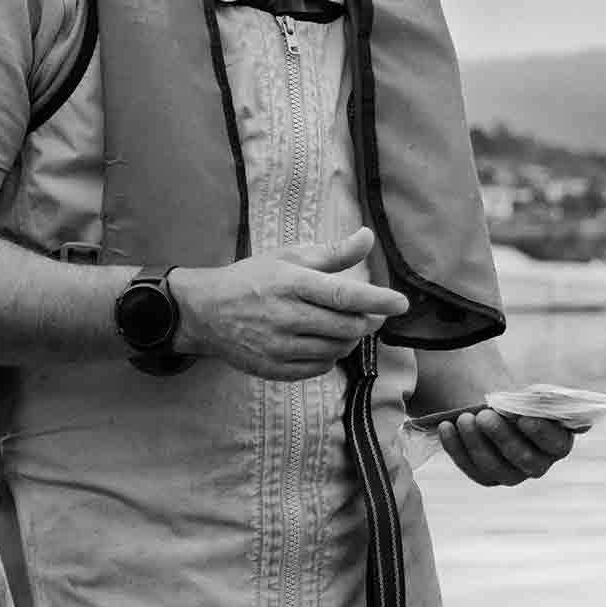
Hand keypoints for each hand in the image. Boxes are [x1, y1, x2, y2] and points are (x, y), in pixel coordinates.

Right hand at [176, 227, 410, 379]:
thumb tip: (368, 237)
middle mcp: (285, 317)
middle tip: (370, 313)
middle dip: (367, 321)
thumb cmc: (252, 279)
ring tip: (343, 325)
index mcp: (291, 284)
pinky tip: (322, 341)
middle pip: (347, 327)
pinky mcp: (273, 369)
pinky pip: (319, 367)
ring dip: (349, 339)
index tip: (401, 303)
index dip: (376, 300)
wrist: (204, 312)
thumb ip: (333, 253)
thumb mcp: (289, 258)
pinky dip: (330, 355)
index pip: (342, 295)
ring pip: (336, 349)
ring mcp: (278, 347)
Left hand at [433, 409, 575, 486]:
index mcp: (558, 443)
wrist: (498, 409)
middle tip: (484, 415)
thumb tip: (539, 398)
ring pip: (494, 467)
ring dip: (476, 443)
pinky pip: (470, 468)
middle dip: (502, 436)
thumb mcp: (533, 395)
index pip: (556, 444)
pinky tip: (446, 427)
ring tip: (464, 418)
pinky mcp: (487, 477)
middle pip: (523, 459)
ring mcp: (512, 474)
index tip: (523, 418)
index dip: (541, 433)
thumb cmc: (521, 400)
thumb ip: (540, 398)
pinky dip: (456, 447)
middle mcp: (538, 464)